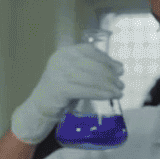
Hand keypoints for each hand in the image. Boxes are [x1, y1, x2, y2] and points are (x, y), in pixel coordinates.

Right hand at [10, 43, 124, 144]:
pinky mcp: (59, 89)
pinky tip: (109, 96)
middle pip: (92, 65)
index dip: (107, 60)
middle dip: (110, 75)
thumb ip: (92, 68)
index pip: (90, 51)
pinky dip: (99, 93)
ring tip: (118, 92)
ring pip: (90, 78)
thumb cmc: (60, 90)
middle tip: (121, 85)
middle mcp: (60, 60)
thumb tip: (118, 68)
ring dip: (107, 86)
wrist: (38, 107)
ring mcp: (58, 74)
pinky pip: (84, 90)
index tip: (120, 69)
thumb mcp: (75, 74)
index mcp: (64, 52)